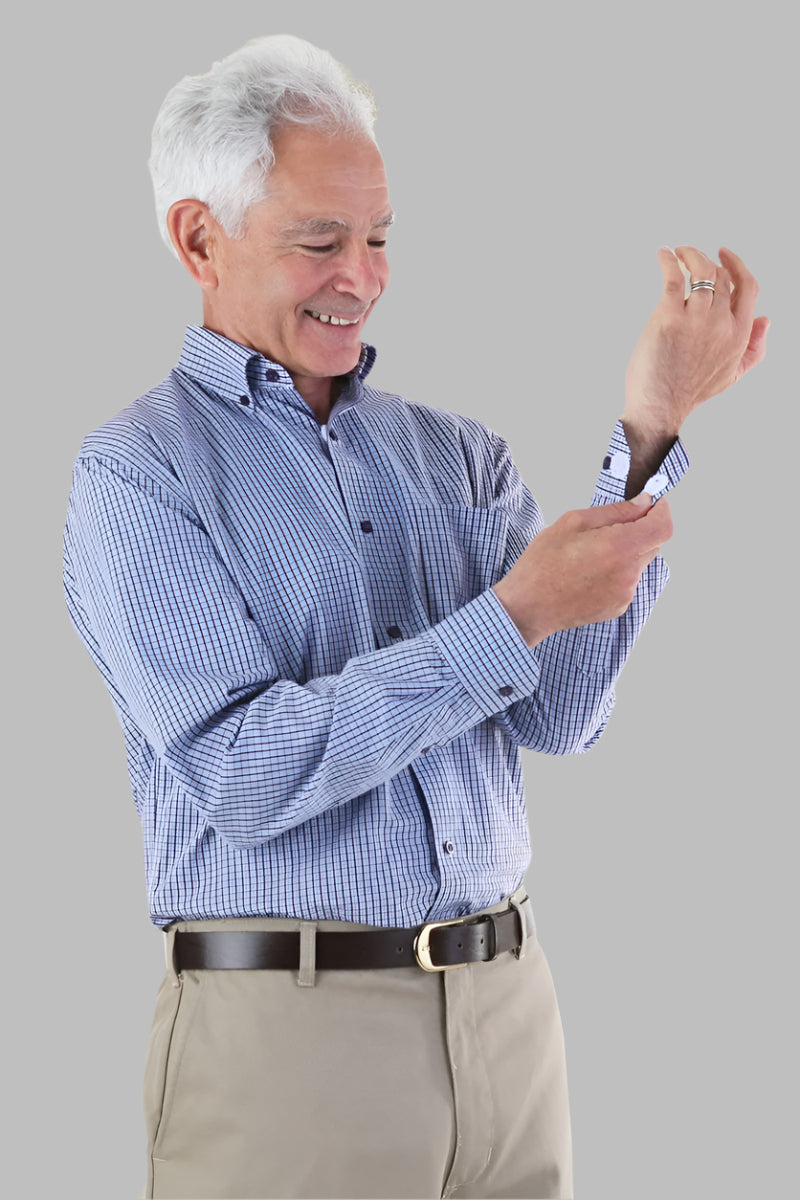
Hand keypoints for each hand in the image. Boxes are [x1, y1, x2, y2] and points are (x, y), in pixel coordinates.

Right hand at [492, 494, 672, 648]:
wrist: (527, 608)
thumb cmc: (542, 563)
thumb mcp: (573, 522)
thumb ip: (615, 511)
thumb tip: (643, 504)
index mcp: (619, 547)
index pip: (663, 526)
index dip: (661, 511)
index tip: (652, 504)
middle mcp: (628, 573)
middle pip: (653, 543)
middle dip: (639, 530)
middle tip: (608, 527)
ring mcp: (625, 593)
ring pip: (639, 562)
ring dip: (625, 552)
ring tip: (589, 555)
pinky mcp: (618, 607)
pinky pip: (628, 581)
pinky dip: (616, 571)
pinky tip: (588, 573)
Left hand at [623, 246, 768, 448]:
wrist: (660, 406)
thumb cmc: (691, 391)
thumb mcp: (732, 374)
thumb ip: (754, 348)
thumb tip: (766, 319)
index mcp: (739, 334)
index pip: (748, 287)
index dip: (737, 266)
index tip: (724, 255)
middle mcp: (722, 323)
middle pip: (722, 276)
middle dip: (708, 261)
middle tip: (692, 256)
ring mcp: (696, 319)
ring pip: (701, 271)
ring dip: (690, 255)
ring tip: (678, 253)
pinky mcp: (669, 317)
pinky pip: (674, 277)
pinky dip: (669, 261)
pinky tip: (664, 254)